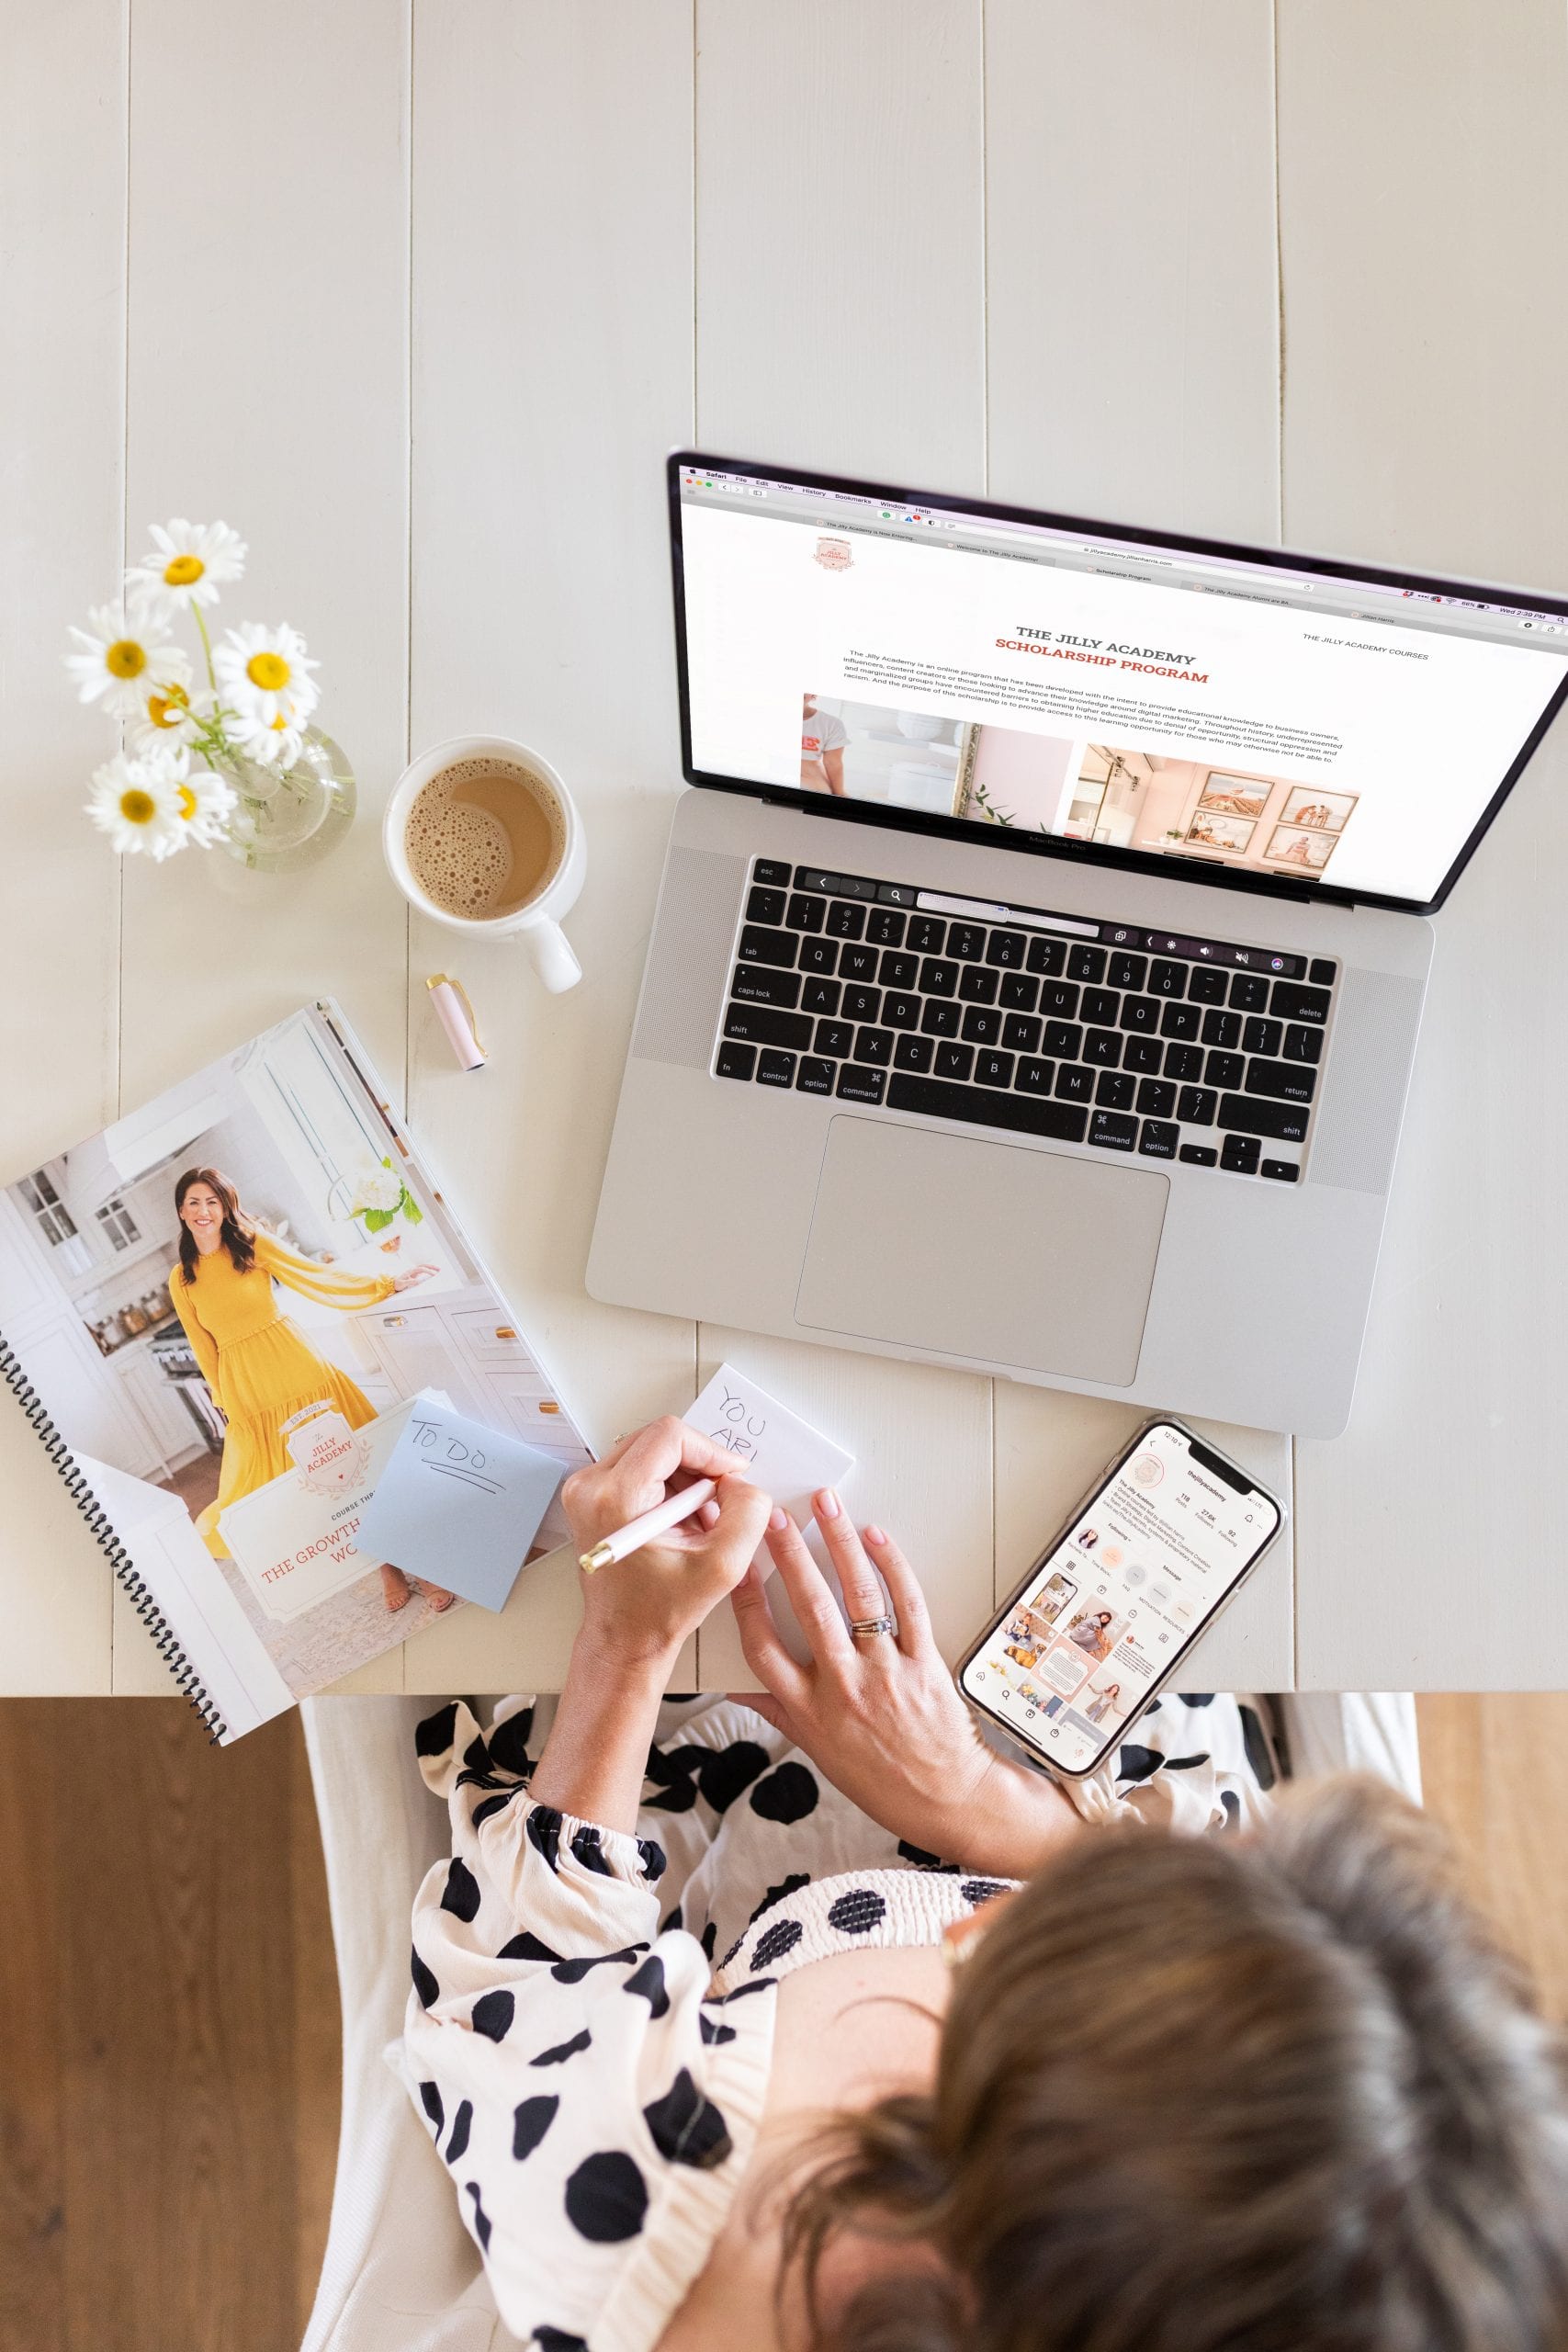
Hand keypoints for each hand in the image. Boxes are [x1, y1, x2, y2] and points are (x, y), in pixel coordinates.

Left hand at [390, 1263, 437, 1290]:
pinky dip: (427, 1271)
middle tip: (439, 1269)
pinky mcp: (413, 1275)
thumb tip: (418, 1281)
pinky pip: (422, 1271)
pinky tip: (431, 1273)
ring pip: (423, 1267)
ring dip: (430, 1268)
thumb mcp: (402, 1284)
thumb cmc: (396, 1284)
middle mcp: (412, 1270)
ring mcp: (413, 1272)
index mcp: (410, 1271)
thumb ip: (409, 1282)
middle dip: (432, 1267)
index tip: (434, 1274)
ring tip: (437, 1270)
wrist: (391, 1284)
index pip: (421, 1269)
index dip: (428, 1271)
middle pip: (423, 1266)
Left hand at [560, 1417, 771, 1667]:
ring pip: (651, 1450)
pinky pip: (638, 1466)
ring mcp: (585, 1489)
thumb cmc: (659, 1610)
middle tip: (716, 1503)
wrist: (624, 1637)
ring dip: (684, 1477)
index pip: (670, 1436)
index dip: (710, 1451)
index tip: (730, 1477)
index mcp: (616, 1498)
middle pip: (659, 1439)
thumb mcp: (722, 1566)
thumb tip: (742, 1481)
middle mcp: (590, 1486)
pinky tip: (679, 1520)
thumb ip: (747, 1513)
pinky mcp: (590, 1494)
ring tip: (697, 1519)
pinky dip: (667, 1484)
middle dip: (698, 1466)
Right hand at [729, 1495, 1076, 1877]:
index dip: (747, 1602)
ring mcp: (885, 1672)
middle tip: (775, 1515)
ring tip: (827, 1505)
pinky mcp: (924, 1662)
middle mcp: (843, 1687)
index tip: (738, 1566)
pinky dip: (892, 1565)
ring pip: (858, 1595)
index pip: (763, 1647)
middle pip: (809, 1607)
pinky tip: (876, 1538)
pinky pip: (907, 1604)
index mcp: (809, 1710)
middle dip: (790, 1553)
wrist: (945, 1800)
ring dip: (840, 1542)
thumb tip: (736, 1687)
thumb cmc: (880, 1780)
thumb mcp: (815, 1752)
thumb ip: (776, 1711)